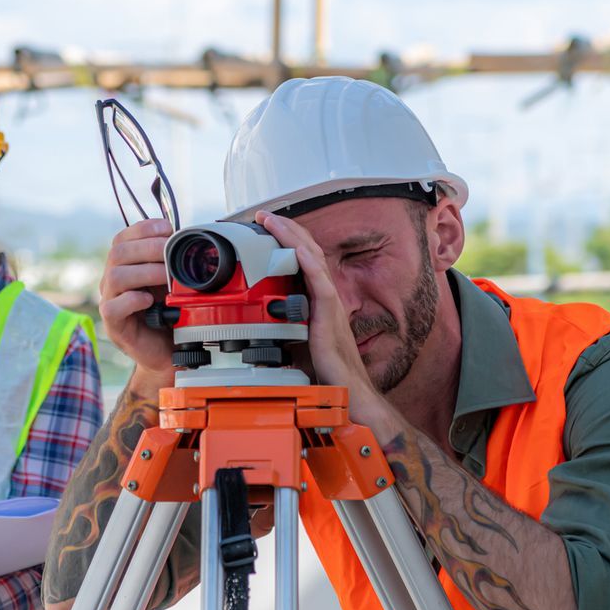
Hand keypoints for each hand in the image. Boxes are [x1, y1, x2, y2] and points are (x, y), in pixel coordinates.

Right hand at [98, 218, 175, 383]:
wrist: (168, 351)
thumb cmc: (169, 315)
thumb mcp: (173, 282)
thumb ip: (173, 262)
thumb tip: (188, 239)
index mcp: (126, 266)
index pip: (123, 238)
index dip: (143, 229)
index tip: (166, 228)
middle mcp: (114, 280)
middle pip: (118, 252)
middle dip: (148, 247)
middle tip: (170, 252)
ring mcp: (111, 301)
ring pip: (115, 277)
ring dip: (144, 272)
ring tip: (166, 276)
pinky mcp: (114, 324)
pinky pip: (113, 307)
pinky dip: (132, 300)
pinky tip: (149, 300)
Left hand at [253, 210, 389, 424]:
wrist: (351, 395)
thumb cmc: (329, 375)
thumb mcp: (298, 345)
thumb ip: (284, 328)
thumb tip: (258, 324)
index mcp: (318, 302)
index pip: (303, 262)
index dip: (287, 242)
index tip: (266, 228)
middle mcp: (326, 298)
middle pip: (307, 253)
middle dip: (286, 229)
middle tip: (265, 215)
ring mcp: (329, 305)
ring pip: (311, 260)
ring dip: (291, 237)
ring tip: (272, 220)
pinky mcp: (329, 318)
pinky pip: (318, 283)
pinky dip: (307, 262)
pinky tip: (295, 248)